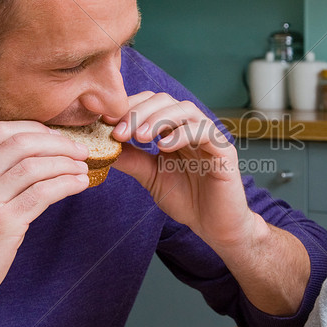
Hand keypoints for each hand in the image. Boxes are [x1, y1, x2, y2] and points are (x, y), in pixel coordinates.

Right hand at [0, 121, 91, 316]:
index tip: (56, 138)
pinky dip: (66, 184)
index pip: (1, 131)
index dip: (35, 129)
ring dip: (67, 164)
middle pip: (22, 143)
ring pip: (35, 166)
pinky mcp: (2, 224)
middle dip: (58, 143)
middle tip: (79, 151)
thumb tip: (28, 163)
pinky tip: (79, 185)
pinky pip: (42, 194)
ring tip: (83, 169)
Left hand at [110, 92, 309, 314]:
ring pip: (184, 109)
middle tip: (119, 131)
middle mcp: (190, 127)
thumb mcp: (150, 177)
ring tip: (138, 136)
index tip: (106, 123)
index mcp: (173, 130)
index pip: (150, 103)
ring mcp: (209, 136)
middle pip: (165, 100)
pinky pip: (203, 132)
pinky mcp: (224, 150)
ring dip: (158, 118)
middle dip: (139, 112)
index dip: (129, 108)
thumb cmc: (187, 199)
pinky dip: (181, 134)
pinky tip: (162, 147)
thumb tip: (103, 146)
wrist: (214, 226)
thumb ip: (131, 159)